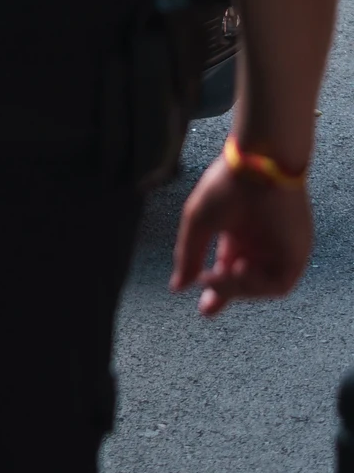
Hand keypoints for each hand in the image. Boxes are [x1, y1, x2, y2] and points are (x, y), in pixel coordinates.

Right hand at [171, 155, 314, 316]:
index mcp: (237, 237)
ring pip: (260, 287)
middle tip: (207, 306)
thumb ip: (189, 256)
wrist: (259, 165)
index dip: (215, 290)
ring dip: (237, 289)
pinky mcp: (296, 253)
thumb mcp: (198, 223)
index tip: (202, 307)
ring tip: (218, 275)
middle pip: (244, 284)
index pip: (226, 271)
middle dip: (226, 295)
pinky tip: (240, 269)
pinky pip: (279, 284)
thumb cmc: (226, 187)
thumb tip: (177, 287)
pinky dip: (257, 285)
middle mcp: (259, 246)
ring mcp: (278, 250)